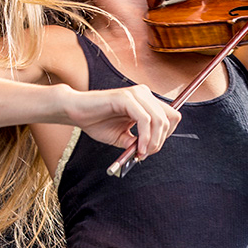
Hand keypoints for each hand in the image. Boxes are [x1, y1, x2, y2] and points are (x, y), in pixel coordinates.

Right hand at [61, 84, 181, 158]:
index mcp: (146, 101)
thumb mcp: (122, 136)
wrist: (76, 111)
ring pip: (160, 120)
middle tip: (144, 154)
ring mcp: (136, 94)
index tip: (150, 149)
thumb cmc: (97, 122)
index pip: (172, 117)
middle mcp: (144, 94)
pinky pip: (145, 120)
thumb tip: (148, 151)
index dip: (165, 136)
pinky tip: (137, 147)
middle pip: (170, 119)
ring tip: (141, 153)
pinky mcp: (126, 97)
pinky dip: (145, 137)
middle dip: (160, 141)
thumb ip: (137, 141)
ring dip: (153, 141)